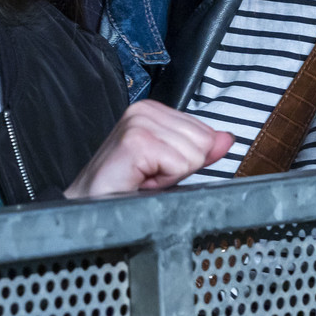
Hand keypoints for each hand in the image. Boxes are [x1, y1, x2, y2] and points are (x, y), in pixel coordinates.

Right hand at [64, 100, 231, 198]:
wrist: (89, 205)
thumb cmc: (124, 187)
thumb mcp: (170, 166)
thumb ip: (200, 150)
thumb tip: (227, 138)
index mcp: (154, 110)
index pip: (205, 131)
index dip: (187, 159)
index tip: (158, 168)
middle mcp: (145, 109)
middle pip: (203, 142)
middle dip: (181, 168)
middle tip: (150, 175)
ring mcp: (138, 122)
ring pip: (193, 154)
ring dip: (170, 176)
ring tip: (144, 178)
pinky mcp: (136, 141)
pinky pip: (179, 164)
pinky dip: (164, 181)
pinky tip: (141, 180)